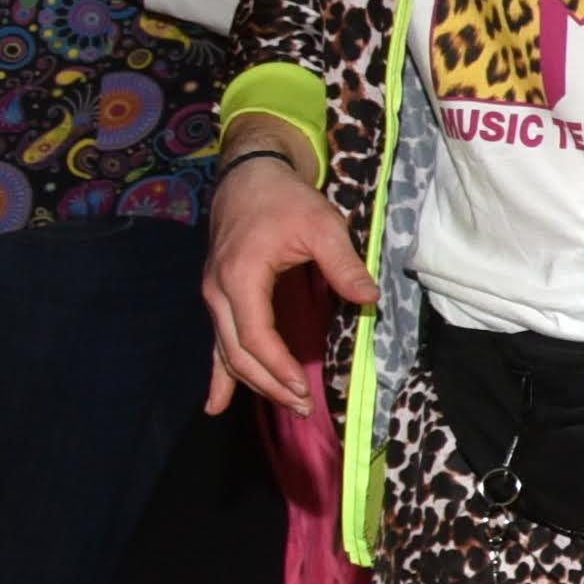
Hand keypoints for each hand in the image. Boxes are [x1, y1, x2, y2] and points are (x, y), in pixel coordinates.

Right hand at [202, 127, 372, 414]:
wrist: (250, 176)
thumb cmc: (285, 200)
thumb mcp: (322, 225)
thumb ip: (343, 265)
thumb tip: (369, 298)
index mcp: (240, 277)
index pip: (256, 337)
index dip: (278, 367)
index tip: (303, 389)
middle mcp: (218, 292)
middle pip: (238, 353)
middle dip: (270, 384)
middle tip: (303, 407)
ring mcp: (214, 297)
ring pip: (227, 352)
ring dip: (253, 383)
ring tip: (287, 405)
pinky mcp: (218, 298)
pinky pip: (217, 343)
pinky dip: (218, 375)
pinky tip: (216, 405)